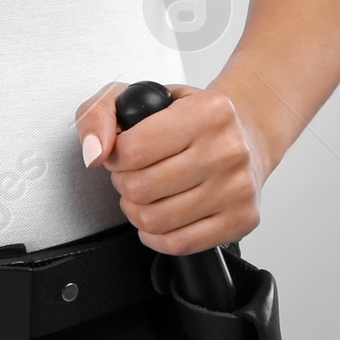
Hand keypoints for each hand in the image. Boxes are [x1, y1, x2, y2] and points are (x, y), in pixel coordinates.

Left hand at [73, 80, 273, 254]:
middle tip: (132, 173)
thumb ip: (99, 114)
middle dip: (124, 183)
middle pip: (142, 188)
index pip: (134, 149)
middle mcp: (228, 150)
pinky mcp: (241, 220)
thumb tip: (94, 152)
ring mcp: (237, 188)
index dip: (114, 156)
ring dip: (136, 210)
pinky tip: (159, 216)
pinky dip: (156, 236)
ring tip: (144, 194)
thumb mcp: (141, 96)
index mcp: (208, 112)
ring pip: (156, 220)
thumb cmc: (192, 117)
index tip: (121, 153)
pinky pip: (180, 244)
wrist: (245, 134)